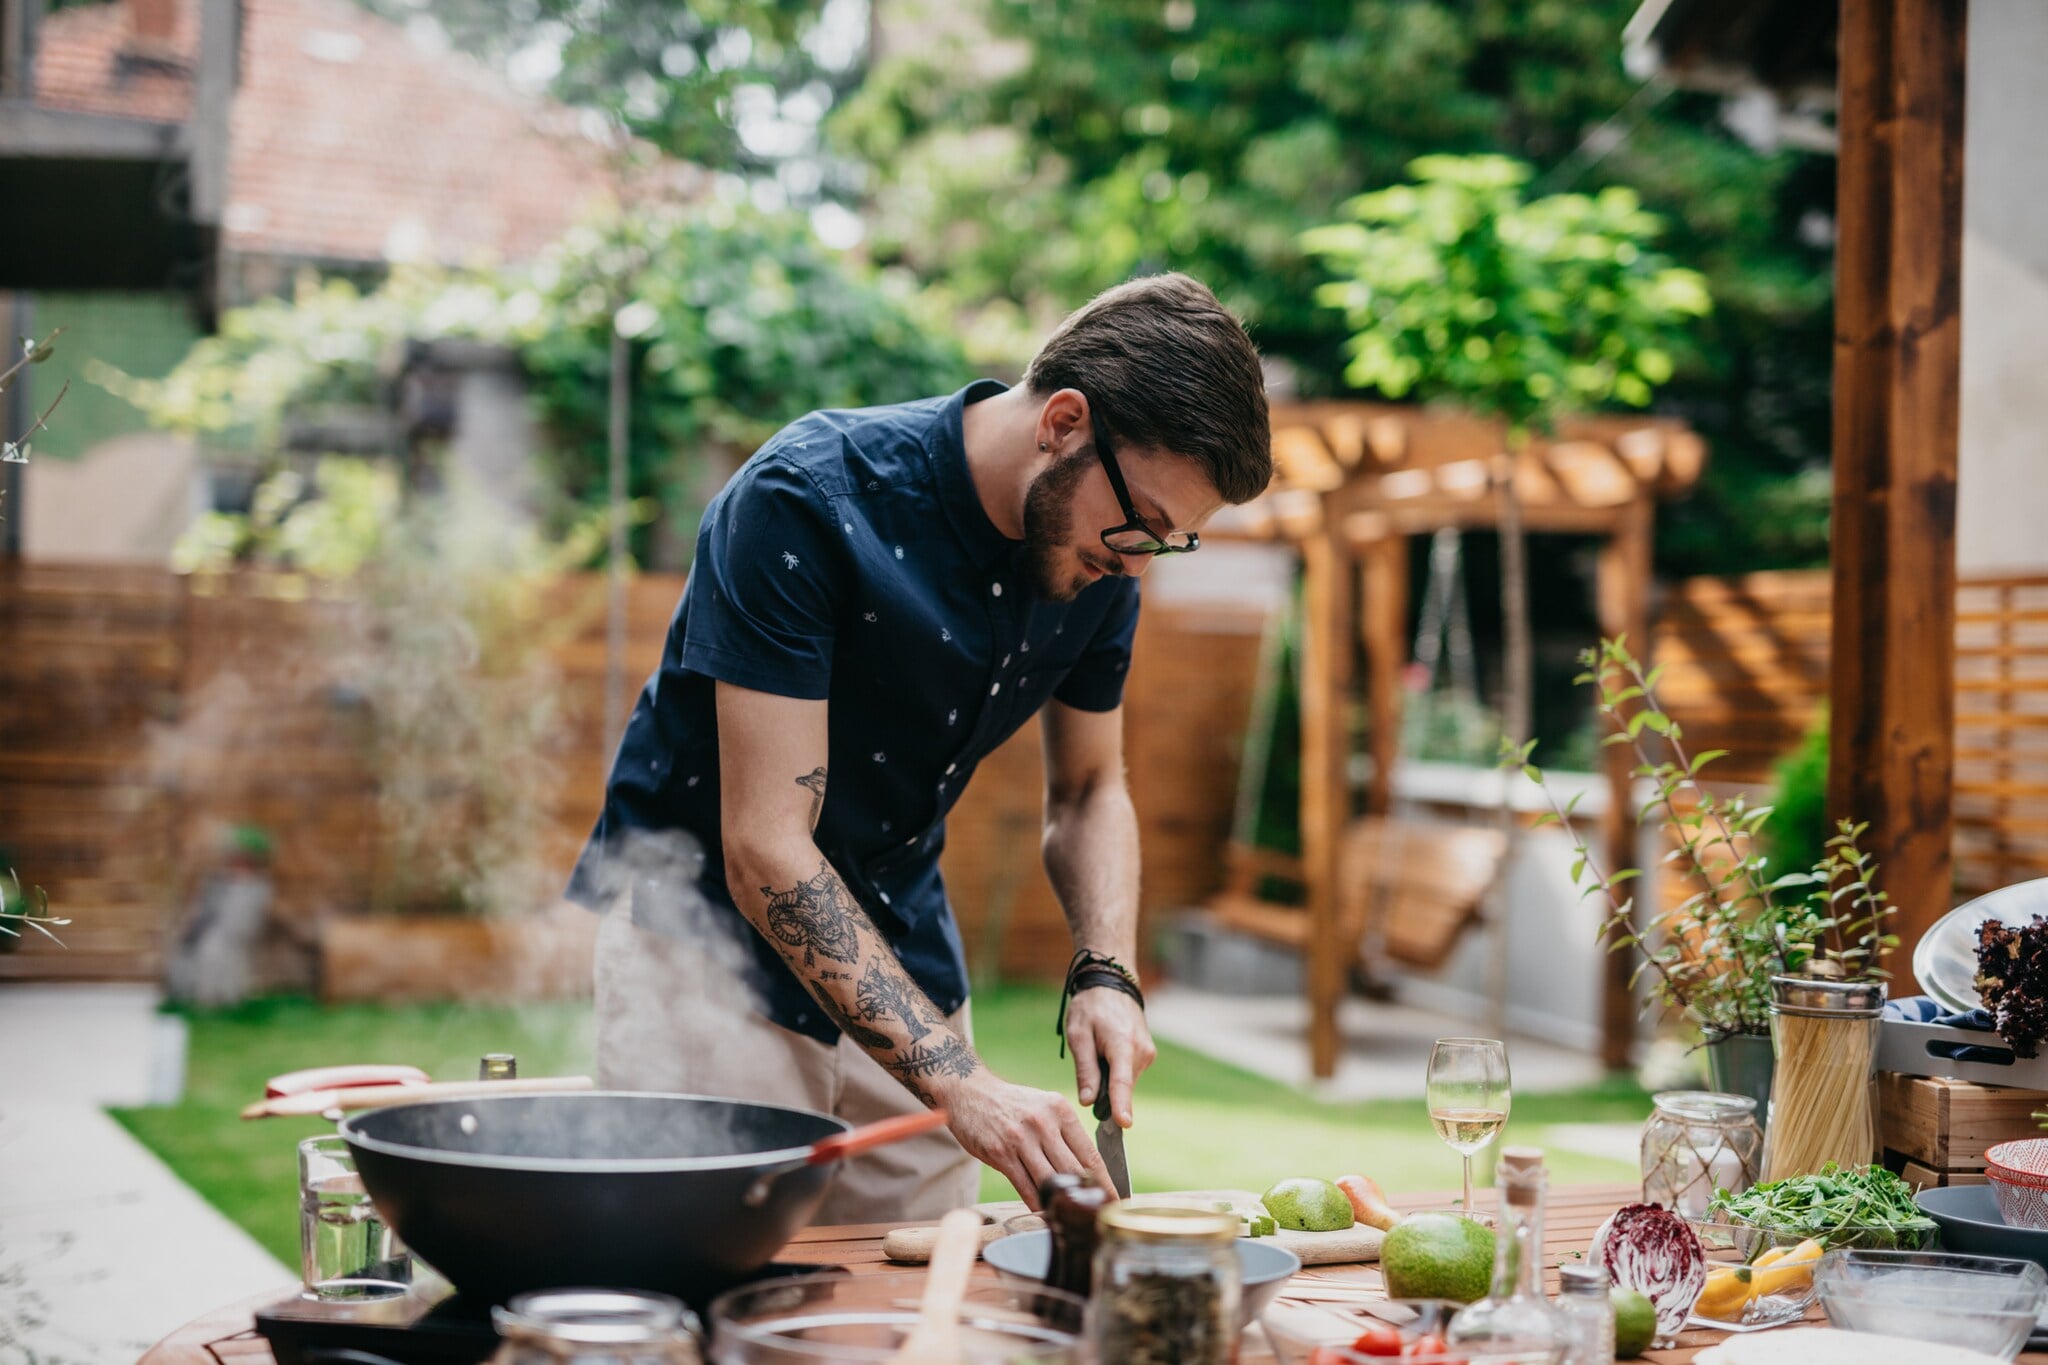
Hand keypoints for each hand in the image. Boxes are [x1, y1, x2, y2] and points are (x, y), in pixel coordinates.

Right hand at [935, 1070, 1112, 1207]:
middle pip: (1073, 1170)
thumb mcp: (1043, 1107)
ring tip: (1072, 1218)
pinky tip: (1045, 1211)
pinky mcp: (1000, 1153)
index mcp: (1059, 1110)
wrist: (969, 1091)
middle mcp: (1043, 1123)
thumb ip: (1063, 1133)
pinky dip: (1037, 1203)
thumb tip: (1086, 1168)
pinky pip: (1025, 1186)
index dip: (1104, 1180)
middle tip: (1097, 1215)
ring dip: (1061, 1203)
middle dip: (1088, 1196)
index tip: (1114, 1197)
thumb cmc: (1011, 1104)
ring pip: (1050, 1181)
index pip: (1089, 1152)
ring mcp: (1020, 1138)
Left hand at [1063, 986, 1155, 1127]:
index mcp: (1122, 1044)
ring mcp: (1147, 1053)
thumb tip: (1088, 1102)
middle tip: (1087, 1075)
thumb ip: (1085, 1069)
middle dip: (1105, 1092)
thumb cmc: (1090, 1007)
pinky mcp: (1147, 1054)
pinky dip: (1116, 1072)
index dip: (1121, 1105)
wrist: (1111, 985)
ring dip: (1109, 1079)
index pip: (1122, 1081)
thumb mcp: (1078, 1035)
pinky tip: (1106, 1054)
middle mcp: (1140, 1051)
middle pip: (1122, 1086)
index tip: (1124, 1124)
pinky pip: (1129, 1073)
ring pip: (1126, 1081)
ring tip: (1096, 1053)